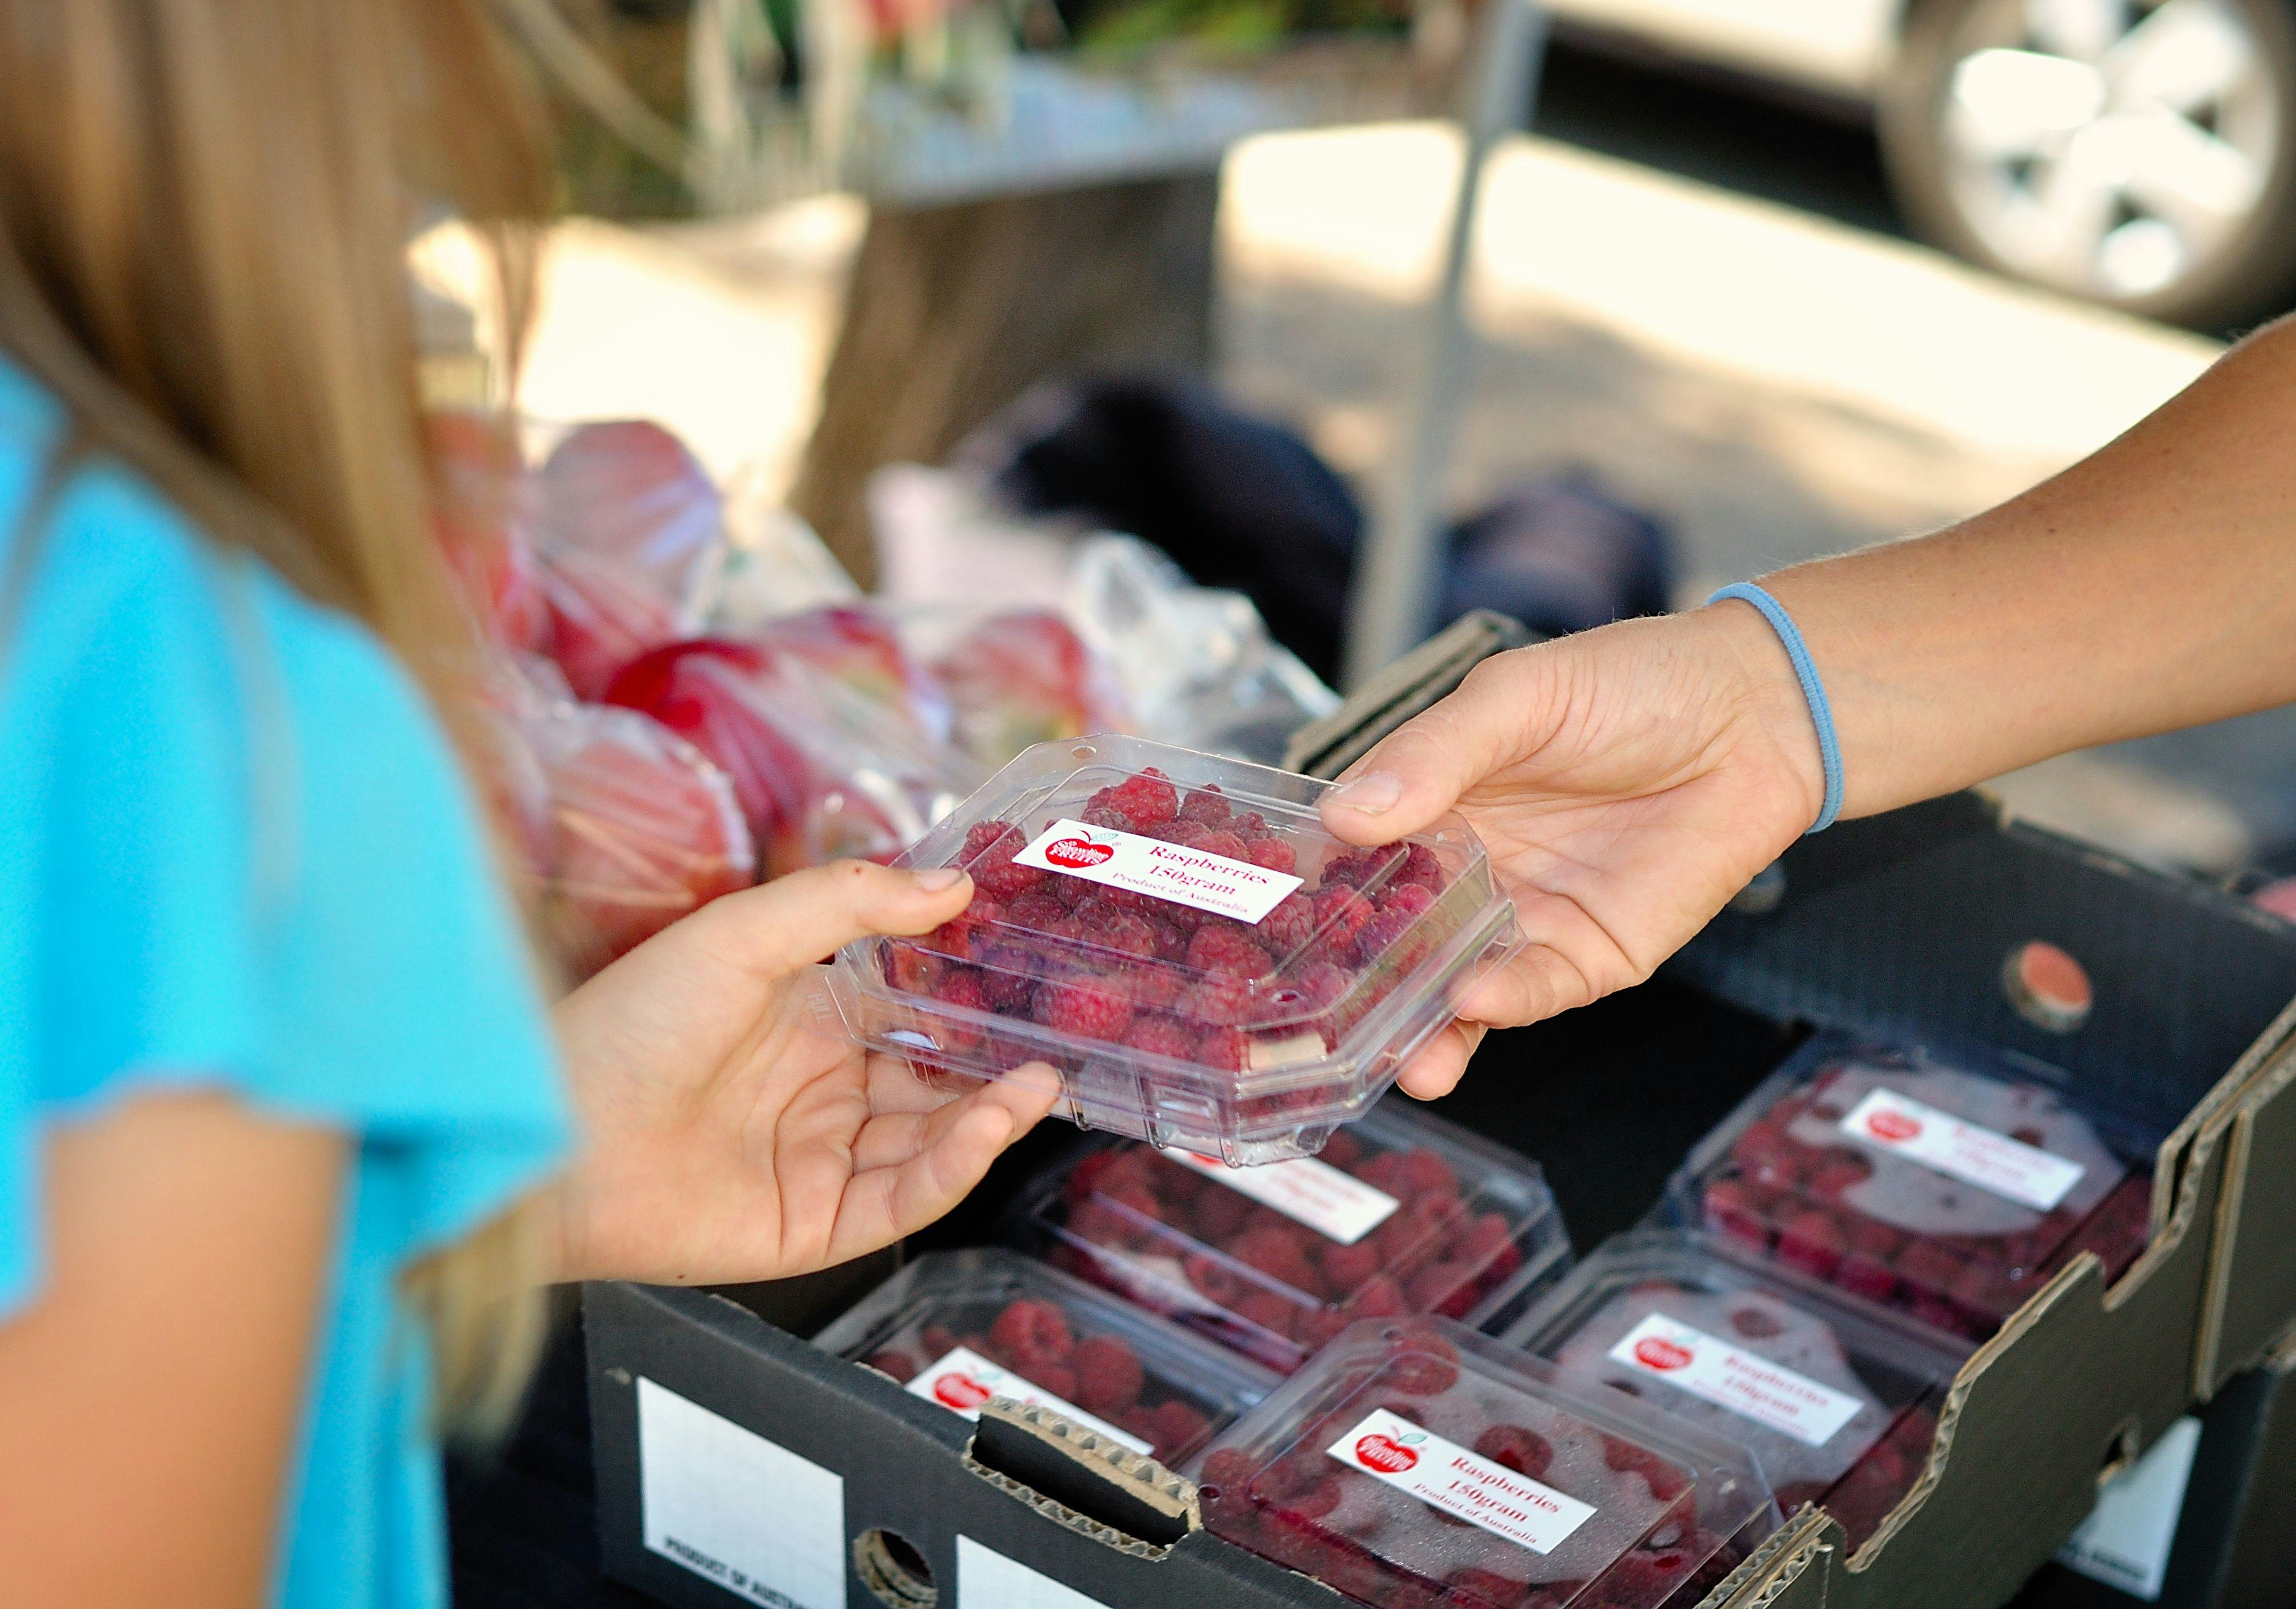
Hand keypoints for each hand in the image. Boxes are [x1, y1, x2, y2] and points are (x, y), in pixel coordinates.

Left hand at [545, 861, 1060, 1284]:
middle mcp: (821, 1091)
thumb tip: (951, 882)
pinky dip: (953, 1166)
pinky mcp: (814, 1226)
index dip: (973, 992)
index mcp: (806, 1021)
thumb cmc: (625, 1025)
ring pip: (932, 1141)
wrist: (550, 1138)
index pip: (915, 1007)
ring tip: (1038, 1081)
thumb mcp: (741, 934)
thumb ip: (849, 901)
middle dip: (997, 1061)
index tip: (1031, 964)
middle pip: (936, 1079)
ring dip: (990, 1114)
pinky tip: (985, 1127)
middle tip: (1060, 1035)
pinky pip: (904, 1201)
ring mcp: (821, 1162)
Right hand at [1320, 605, 1823, 1097]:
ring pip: (1455, 985)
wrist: (1758, 712)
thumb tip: (1347, 815)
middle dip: (1356, 990)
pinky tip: (1474, 1002)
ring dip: (1424, 1026)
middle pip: (1392, 940)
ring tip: (1398, 1056)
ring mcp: (1524, 918)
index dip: (1306, 896)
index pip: (1350, 860)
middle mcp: (1466, 870)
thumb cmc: (1632, 683)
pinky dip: (1504, 1002)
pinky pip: (1535, 988)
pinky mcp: (1589, 955)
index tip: (1257, 933)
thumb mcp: (1516, 699)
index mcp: (1430, 803)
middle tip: (1312, 1033)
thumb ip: (1434, 755)